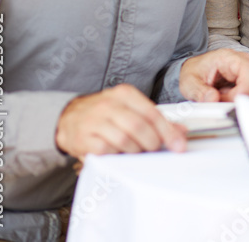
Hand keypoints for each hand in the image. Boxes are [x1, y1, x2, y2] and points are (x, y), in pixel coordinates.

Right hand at [55, 84, 185, 158]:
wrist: (67, 118)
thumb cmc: (104, 115)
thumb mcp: (129, 110)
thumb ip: (155, 120)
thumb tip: (181, 131)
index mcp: (124, 94)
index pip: (152, 113)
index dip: (168, 132)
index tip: (178, 145)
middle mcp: (108, 104)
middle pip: (140, 127)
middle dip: (152, 143)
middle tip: (153, 149)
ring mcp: (94, 120)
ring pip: (125, 140)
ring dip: (135, 150)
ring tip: (134, 150)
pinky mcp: (83, 137)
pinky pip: (107, 150)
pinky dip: (117, 154)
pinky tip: (117, 152)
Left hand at [180, 49, 248, 101]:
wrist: (196, 69)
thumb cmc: (194, 71)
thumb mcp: (189, 82)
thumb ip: (199, 92)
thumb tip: (213, 99)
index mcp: (229, 57)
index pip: (248, 72)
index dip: (241, 92)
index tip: (227, 103)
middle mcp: (244, 61)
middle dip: (243, 98)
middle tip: (224, 103)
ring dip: (242, 100)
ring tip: (224, 99)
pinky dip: (243, 100)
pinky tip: (229, 98)